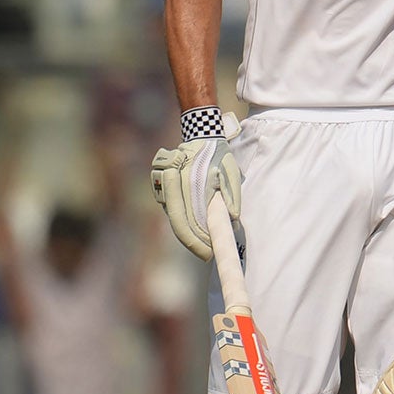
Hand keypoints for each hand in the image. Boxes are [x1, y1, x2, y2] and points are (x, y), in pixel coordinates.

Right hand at [149, 109, 243, 259]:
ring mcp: (164, 187)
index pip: (192, 218)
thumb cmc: (219, 156)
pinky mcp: (161, 188)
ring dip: (188, 234)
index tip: (209, 252)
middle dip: (192, 242)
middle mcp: (174, 185)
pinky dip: (183, 223)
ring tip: (204, 247)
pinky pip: (172, 210)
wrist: (200, 138)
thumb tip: (233, 219)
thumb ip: (232, 195)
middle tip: (207, 255)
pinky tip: (195, 231)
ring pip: (174, 218)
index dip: (199, 239)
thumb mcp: (230, 172)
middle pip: (179, 222)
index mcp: (192, 181)